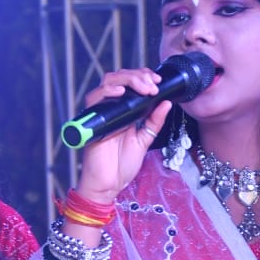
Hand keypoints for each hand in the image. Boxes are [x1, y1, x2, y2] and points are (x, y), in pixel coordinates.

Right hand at [77, 67, 171, 203]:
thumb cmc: (122, 165)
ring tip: (144, 88)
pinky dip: (107, 91)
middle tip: (153, 84)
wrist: (109, 184)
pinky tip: (121, 92)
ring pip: (108, 81)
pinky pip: (94, 98)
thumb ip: (154, 121)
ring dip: (127, 79)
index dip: (143, 76)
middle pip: (120, 77)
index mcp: (124, 110)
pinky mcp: (92, 120)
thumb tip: (167, 102)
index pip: (130, 82)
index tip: (158, 81)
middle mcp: (112, 108)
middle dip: (138, 76)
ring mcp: (101, 112)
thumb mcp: (145, 140)